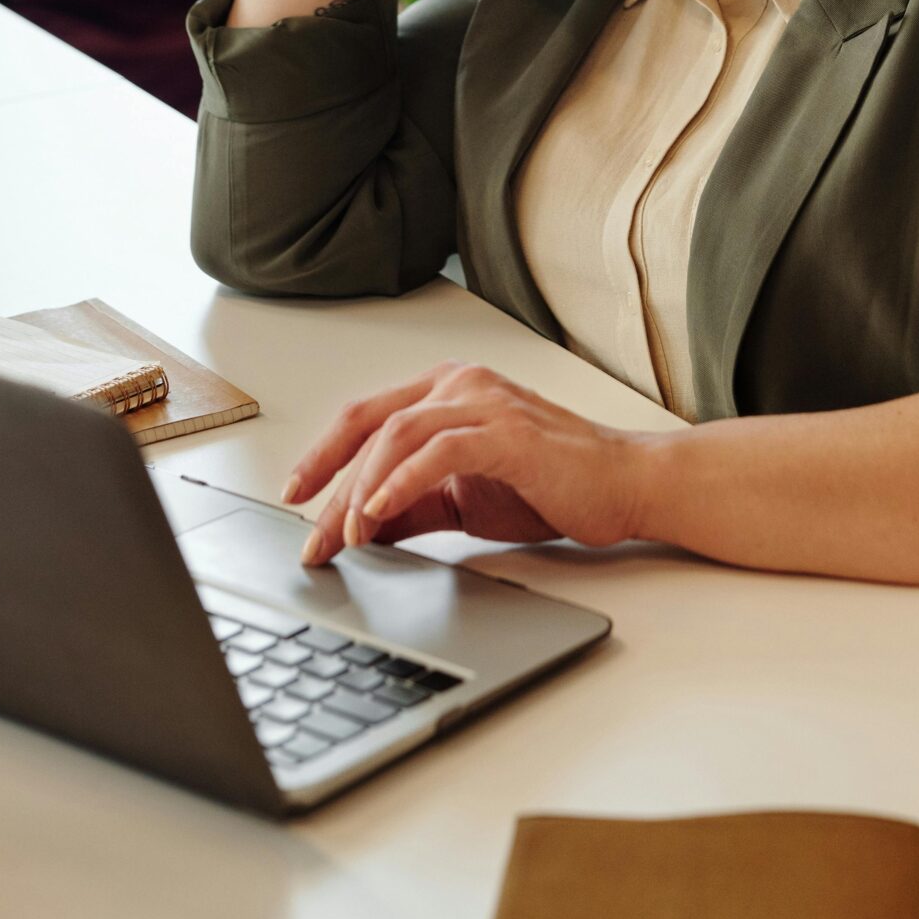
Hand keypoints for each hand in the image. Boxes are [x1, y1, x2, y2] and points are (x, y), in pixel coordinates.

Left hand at [283, 359, 653, 563]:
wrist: (624, 485)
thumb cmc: (551, 484)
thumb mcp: (464, 500)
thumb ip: (412, 506)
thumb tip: (357, 530)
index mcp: (448, 390)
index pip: (367, 416)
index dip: (324, 456)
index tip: (295, 498)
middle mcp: (461, 383)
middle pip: (371, 420)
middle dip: (330, 480)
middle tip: (310, 536)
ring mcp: (485, 402)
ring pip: (398, 432)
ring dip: (362, 487)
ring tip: (346, 534)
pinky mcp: (508, 432)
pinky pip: (440, 450)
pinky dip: (402, 480)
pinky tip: (379, 511)